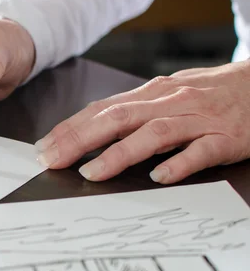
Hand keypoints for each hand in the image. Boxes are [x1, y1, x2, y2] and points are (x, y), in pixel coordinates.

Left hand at [35, 60, 249, 183]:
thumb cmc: (208, 94)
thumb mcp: (166, 96)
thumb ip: (133, 112)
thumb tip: (89, 129)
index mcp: (152, 94)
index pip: (102, 109)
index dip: (71, 127)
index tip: (45, 146)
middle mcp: (170, 103)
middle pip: (118, 118)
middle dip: (80, 139)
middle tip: (53, 160)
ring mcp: (197, 120)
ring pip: (153, 134)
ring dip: (119, 154)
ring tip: (91, 172)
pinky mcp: (224, 138)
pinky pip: (199, 152)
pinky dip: (178, 163)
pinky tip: (159, 176)